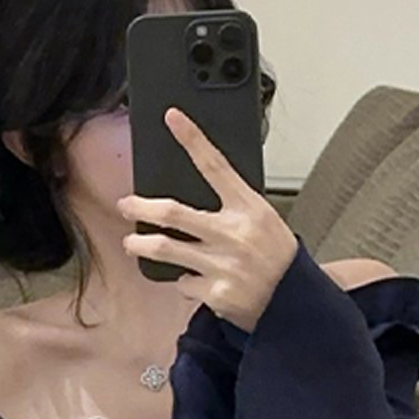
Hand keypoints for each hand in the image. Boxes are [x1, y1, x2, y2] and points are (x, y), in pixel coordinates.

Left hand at [115, 106, 299, 332]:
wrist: (293, 301)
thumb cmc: (275, 257)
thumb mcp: (263, 220)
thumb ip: (231, 208)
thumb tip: (191, 200)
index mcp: (248, 207)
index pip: (215, 165)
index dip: (193, 139)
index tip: (173, 118)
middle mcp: (234, 233)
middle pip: (173, 212)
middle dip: (141, 208)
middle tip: (125, 205)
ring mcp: (223, 264)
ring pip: (166, 249)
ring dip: (141, 245)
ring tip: (131, 243)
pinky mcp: (215, 293)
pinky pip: (183, 282)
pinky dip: (183, 281)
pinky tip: (194, 280)